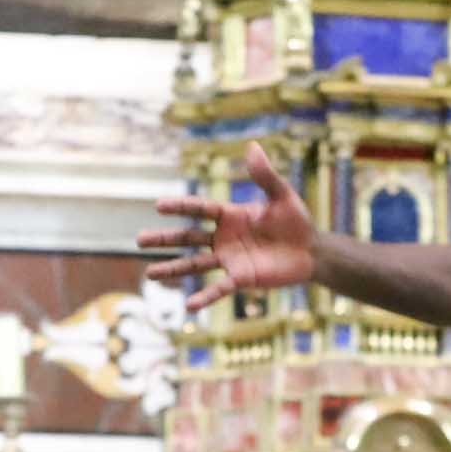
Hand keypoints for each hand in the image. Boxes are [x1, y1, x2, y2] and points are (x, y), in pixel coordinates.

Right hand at [136, 141, 313, 312]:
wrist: (311, 251)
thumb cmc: (296, 221)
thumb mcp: (281, 195)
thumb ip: (265, 175)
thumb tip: (252, 146)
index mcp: (230, 215)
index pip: (199, 209)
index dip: (180, 207)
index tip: (158, 206)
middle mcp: (224, 237)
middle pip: (188, 238)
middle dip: (164, 239)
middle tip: (139, 239)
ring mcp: (230, 259)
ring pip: (195, 264)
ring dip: (173, 268)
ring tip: (150, 274)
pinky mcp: (241, 278)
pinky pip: (219, 288)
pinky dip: (204, 297)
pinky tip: (188, 305)